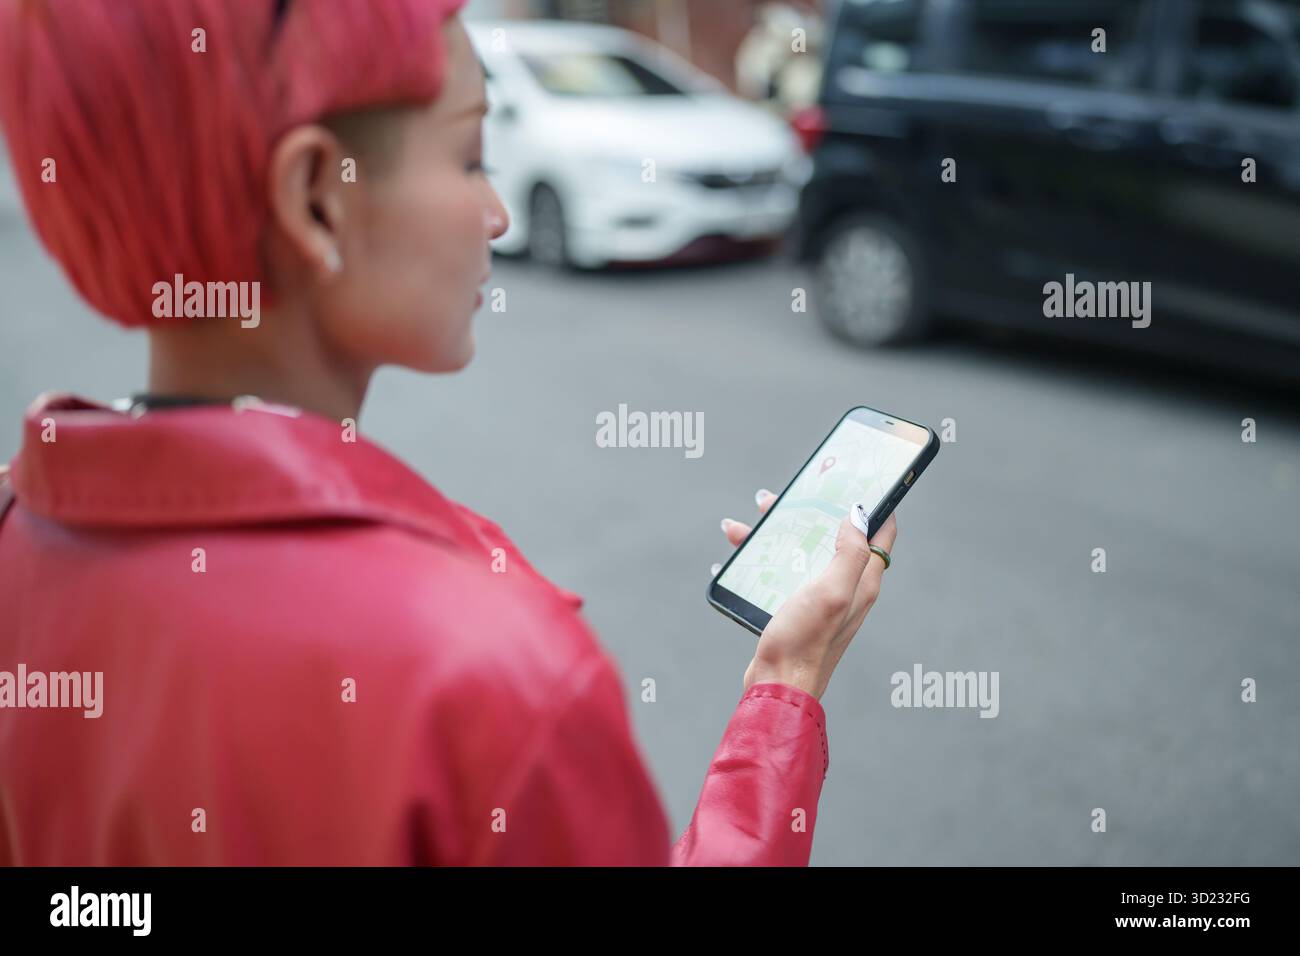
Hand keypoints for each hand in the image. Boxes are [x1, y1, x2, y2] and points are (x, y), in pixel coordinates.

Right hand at [719, 489, 898, 700]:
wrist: (777, 685)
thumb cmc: (805, 642)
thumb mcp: (833, 592)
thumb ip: (851, 553)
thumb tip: (859, 516)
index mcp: (861, 582)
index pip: (882, 536)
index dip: (879, 506)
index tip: (866, 481)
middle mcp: (845, 588)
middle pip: (835, 536)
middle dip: (813, 512)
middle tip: (789, 496)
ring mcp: (820, 599)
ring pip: (801, 551)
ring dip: (776, 534)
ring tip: (742, 526)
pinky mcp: (796, 608)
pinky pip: (782, 571)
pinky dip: (761, 559)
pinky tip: (736, 556)